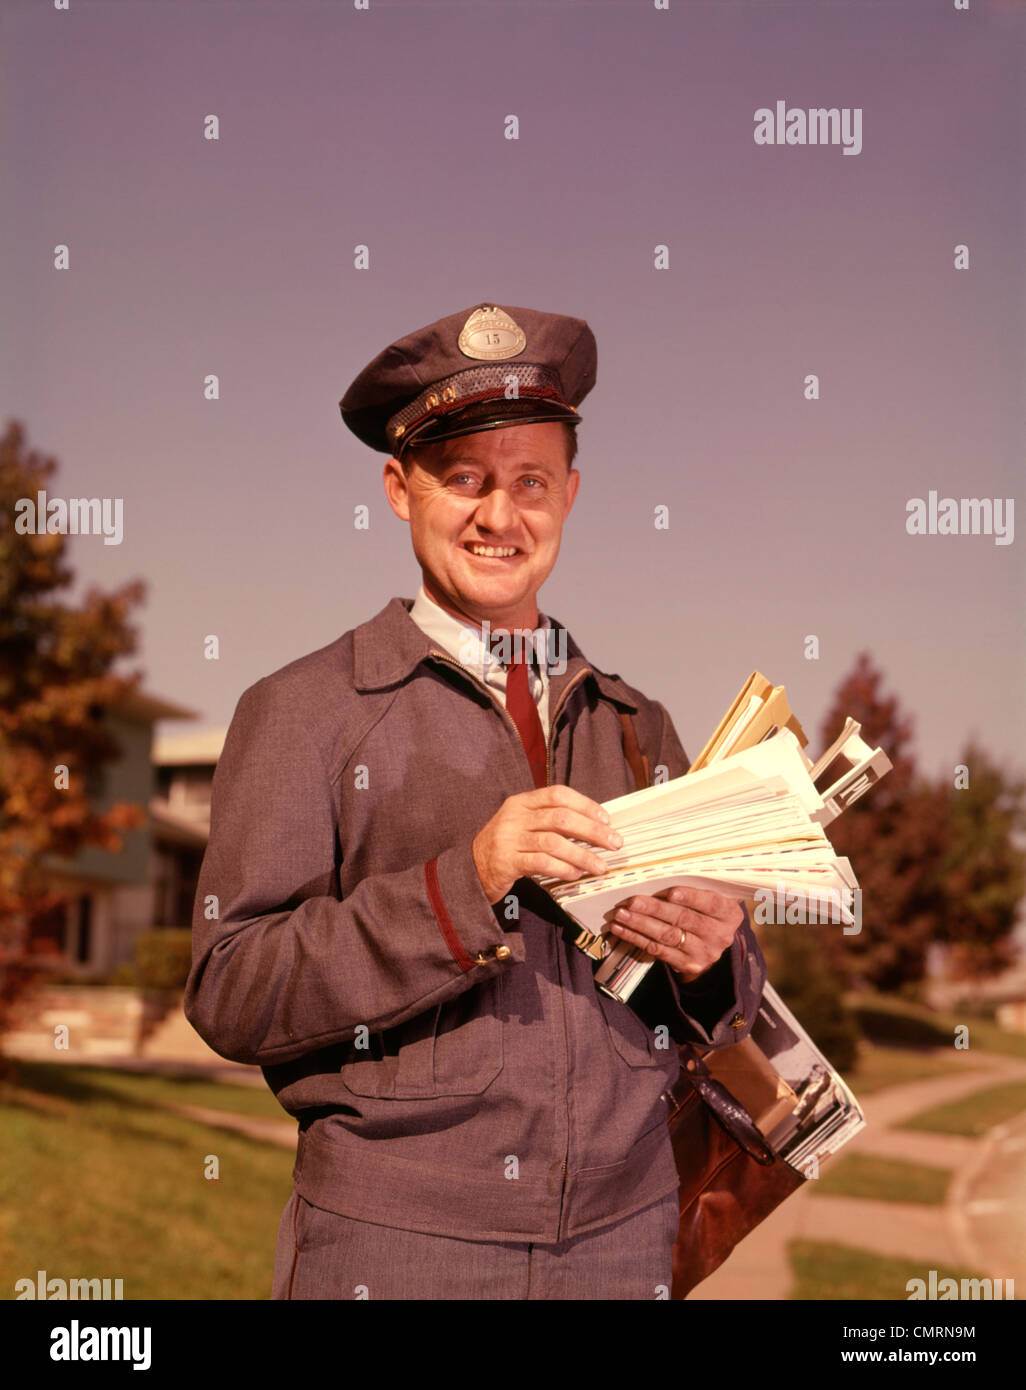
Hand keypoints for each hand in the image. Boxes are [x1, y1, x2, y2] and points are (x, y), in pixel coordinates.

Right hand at [472, 786, 622, 903]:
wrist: (470, 868)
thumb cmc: (506, 846)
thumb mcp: (523, 824)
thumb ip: (550, 820)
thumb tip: (593, 826)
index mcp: (521, 801)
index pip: (558, 794)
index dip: (585, 805)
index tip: (606, 819)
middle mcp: (514, 816)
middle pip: (561, 818)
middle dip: (592, 831)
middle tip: (614, 843)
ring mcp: (508, 838)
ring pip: (553, 842)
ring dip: (582, 855)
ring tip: (599, 866)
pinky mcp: (506, 862)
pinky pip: (541, 863)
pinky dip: (563, 869)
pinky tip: (575, 874)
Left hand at [607, 886, 744, 982]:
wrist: (709, 948)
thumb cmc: (704, 912)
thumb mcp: (709, 900)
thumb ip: (696, 887)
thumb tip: (660, 870)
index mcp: (729, 914)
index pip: (711, 903)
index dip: (691, 897)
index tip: (670, 892)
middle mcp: (720, 935)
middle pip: (684, 919)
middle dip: (655, 909)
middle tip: (632, 901)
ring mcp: (704, 953)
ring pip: (668, 936)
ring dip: (641, 924)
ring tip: (620, 914)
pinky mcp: (687, 965)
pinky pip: (658, 950)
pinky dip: (636, 938)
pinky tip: (621, 929)